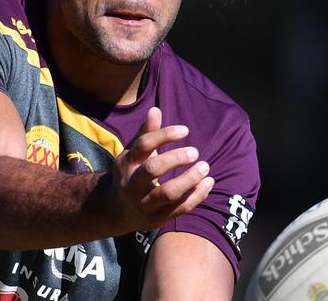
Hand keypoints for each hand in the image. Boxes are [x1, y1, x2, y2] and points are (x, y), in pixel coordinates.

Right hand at [112, 107, 214, 230]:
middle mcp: (132, 184)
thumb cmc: (132, 173)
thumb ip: (147, 133)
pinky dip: (197, 196)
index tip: (185, 130)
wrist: (119, 209)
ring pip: (169, 193)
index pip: (144, 145)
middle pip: (154, 169)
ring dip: (190, 179)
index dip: (165, 135)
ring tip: (205, 166)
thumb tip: (155, 109)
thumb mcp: (134, 153)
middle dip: (176, 158)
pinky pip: (181, 209)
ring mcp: (145, 204)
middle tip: (195, 152)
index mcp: (127, 163)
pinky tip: (209, 182)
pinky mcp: (158, 219)